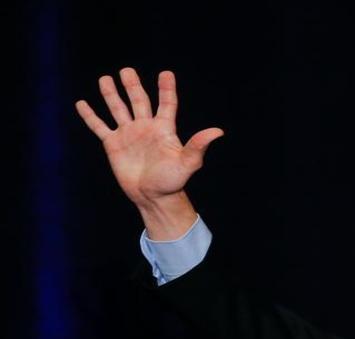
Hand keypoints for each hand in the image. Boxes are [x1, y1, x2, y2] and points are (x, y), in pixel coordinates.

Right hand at [75, 68, 222, 238]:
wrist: (153, 197)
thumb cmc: (173, 181)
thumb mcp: (187, 163)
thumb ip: (198, 145)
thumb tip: (218, 131)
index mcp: (164, 129)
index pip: (166, 104)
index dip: (166, 89)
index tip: (166, 73)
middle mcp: (145, 128)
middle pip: (138, 101)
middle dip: (132, 85)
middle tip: (126, 70)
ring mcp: (128, 134)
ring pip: (117, 109)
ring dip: (111, 94)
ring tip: (106, 78)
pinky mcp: (113, 144)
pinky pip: (99, 126)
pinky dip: (90, 115)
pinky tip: (82, 103)